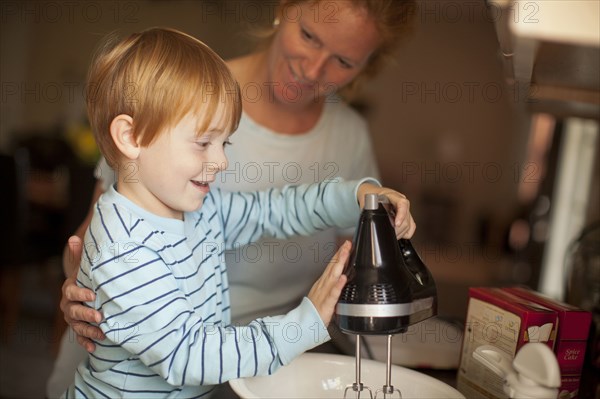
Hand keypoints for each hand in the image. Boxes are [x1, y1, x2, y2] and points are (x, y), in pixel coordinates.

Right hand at [60, 236, 104, 351]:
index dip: (80, 294)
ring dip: (88, 331)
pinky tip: (94, 347)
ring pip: (77, 327)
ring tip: (102, 333)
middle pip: (74, 312)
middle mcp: (68, 305)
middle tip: (100, 317)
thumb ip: (80, 255)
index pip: (71, 292)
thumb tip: (73, 238)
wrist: (89, 292)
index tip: (93, 295)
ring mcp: (73, 319)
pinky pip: (80, 338)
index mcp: (69, 289)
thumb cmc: (88, 277)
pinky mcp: (79, 329)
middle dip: (86, 315)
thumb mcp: (85, 266)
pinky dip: (86, 343)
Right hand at [308, 241, 349, 325]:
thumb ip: (332, 284)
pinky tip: (343, 278)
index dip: (339, 254)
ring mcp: (324, 293)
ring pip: (333, 276)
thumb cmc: (316, 309)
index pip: (332, 265)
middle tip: (347, 244)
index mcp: (324, 282)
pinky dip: (338, 285)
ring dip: (339, 264)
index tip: (346, 244)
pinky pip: (333, 293)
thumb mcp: (325, 293)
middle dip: (340, 254)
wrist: (305, 323)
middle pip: (333, 267)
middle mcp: (323, 285)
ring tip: (345, 254)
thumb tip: (341, 275)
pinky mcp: (326, 304)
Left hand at [357, 183, 415, 238]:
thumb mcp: (368, 201)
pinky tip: (397, 234)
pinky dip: (405, 233)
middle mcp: (401, 201)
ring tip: (391, 235)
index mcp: (392, 195)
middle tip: (389, 233)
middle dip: (398, 229)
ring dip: (401, 232)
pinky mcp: (406, 215)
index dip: (401, 215)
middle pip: (406, 217)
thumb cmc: (370, 195)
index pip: (402, 204)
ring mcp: (405, 208)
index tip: (396, 224)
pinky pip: (411, 226)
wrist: (371, 191)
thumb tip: (371, 220)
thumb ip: (371, 209)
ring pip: (409, 224)